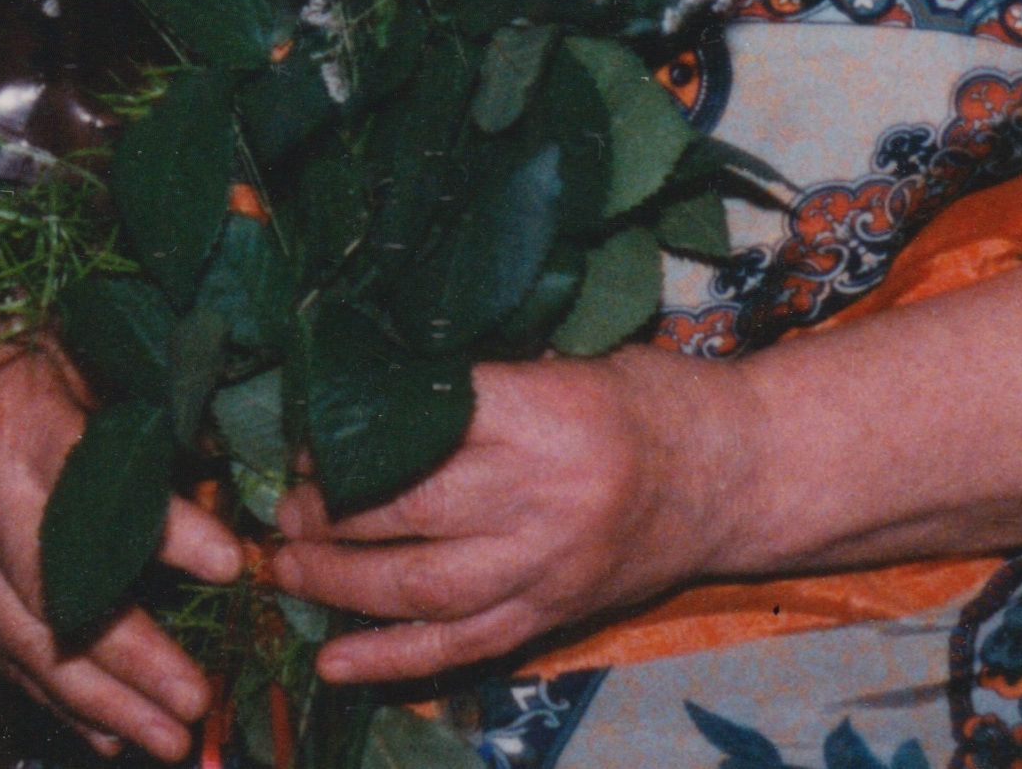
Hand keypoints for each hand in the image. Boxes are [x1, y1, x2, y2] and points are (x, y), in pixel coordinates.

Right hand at [0, 279, 241, 758]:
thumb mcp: (58, 342)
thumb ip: (123, 410)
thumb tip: (211, 459)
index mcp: (17, 431)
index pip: (99, 502)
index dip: (168, 535)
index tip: (230, 563)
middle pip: (60, 606)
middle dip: (134, 663)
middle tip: (197, 698)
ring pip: (28, 647)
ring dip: (100, 703)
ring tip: (164, 742)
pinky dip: (50, 695)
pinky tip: (99, 730)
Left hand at [267, 348, 742, 684]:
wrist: (738, 477)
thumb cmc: (647, 401)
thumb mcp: (568, 359)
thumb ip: (480, 381)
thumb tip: (371, 383)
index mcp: (544, 412)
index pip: (425, 418)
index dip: (355, 426)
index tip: (307, 427)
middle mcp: (542, 495)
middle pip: (410, 507)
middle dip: (331, 510)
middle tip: (283, 504)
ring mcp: (546, 566)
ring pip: (423, 587)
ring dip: (339, 582)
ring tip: (285, 566)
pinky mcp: (551, 615)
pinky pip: (460, 649)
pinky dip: (390, 661)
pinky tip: (331, 663)